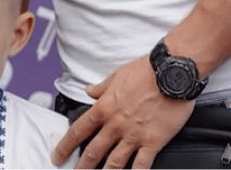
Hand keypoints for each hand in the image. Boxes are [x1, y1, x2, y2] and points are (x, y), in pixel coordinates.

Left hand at [52, 56, 195, 169]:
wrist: (172, 72)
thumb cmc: (147, 71)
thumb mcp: (117, 75)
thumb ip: (101, 87)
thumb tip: (90, 91)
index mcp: (105, 107)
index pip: (78, 130)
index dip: (65, 146)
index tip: (58, 155)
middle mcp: (116, 124)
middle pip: (93, 151)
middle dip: (81, 166)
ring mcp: (134, 135)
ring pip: (114, 162)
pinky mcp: (153, 141)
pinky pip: (142, 165)